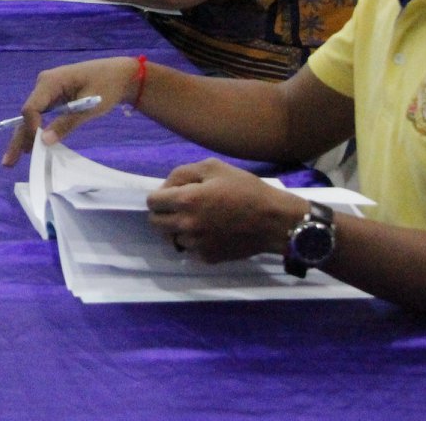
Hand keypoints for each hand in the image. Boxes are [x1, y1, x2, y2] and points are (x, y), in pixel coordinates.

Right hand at [1, 56, 136, 166]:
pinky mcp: (53, 98)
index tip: (37, 147)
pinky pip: (41, 116)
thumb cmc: (107, 86)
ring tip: (11, 160)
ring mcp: (47, 91)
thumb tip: (44, 141)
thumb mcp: (89, 106)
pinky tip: (29, 148)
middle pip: (27, 114)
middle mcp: (44, 84)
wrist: (120, 74)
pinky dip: (35, 132)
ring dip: (23, 137)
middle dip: (18, 138)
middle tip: (7, 162)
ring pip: (31, 117)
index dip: (31, 128)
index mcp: (50, 81)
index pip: (31, 108)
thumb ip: (66, 123)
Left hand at [145, 160, 302, 262]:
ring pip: (172, 238)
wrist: (274, 221)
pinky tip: (211, 232)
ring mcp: (196, 244)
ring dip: (179, 229)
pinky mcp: (207, 258)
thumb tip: (166, 187)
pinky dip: (195, 242)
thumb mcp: (214, 167)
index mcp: (186, 200)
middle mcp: (186, 225)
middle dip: (164, 213)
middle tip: (181, 207)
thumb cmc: (246, 189)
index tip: (172, 195)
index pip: (152, 202)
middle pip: (155, 223)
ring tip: (199, 220)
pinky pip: (190, 250)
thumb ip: (183, 174)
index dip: (160, 196)